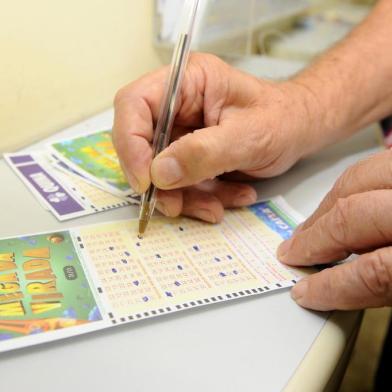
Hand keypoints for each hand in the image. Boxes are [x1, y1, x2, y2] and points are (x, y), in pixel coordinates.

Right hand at [113, 53, 316, 221]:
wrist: (298, 130)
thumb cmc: (282, 120)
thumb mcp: (249, 136)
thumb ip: (204, 152)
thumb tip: (159, 174)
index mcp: (186, 81)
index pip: (134, 104)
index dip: (131, 144)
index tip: (146, 182)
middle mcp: (175, 105)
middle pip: (140, 144)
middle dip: (159, 181)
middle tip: (176, 206)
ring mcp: (180, 132)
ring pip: (159, 171)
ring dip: (183, 197)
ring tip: (216, 207)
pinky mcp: (188, 156)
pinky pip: (179, 183)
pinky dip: (199, 198)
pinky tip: (230, 198)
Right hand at [278, 150, 391, 310]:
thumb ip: (386, 282)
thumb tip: (342, 288)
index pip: (373, 271)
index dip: (332, 286)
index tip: (307, 291)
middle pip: (353, 214)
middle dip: (315, 237)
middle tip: (294, 252)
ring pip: (358, 178)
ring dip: (326, 206)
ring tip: (311, 227)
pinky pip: (376, 163)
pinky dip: (351, 184)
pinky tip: (343, 201)